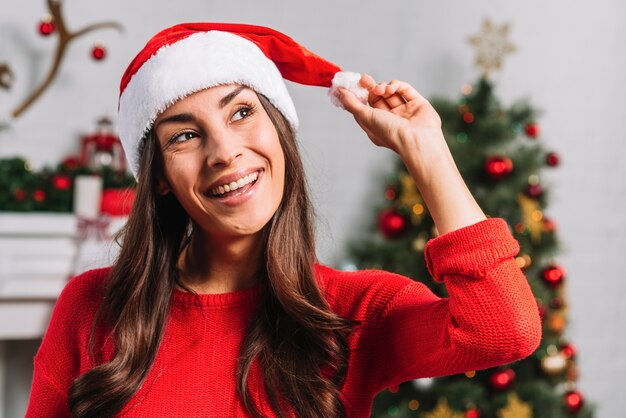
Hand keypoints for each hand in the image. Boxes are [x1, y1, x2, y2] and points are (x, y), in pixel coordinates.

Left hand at [336, 74, 485, 233]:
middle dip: (369, 87)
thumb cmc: (390, 133)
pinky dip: (396, 85)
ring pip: (390, 93)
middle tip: (365, 79)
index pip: (364, 107)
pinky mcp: (417, 103)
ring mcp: (404, 111)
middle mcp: (390, 119)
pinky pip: (405, 89)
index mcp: (377, 126)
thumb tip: (338, 91)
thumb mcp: (365, 117)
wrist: (417, 139)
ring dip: (382, 87)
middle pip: (376, 98)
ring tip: (381, 89)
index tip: (351, 84)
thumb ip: (351, 104)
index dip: (357, 95)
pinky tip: (391, 88)